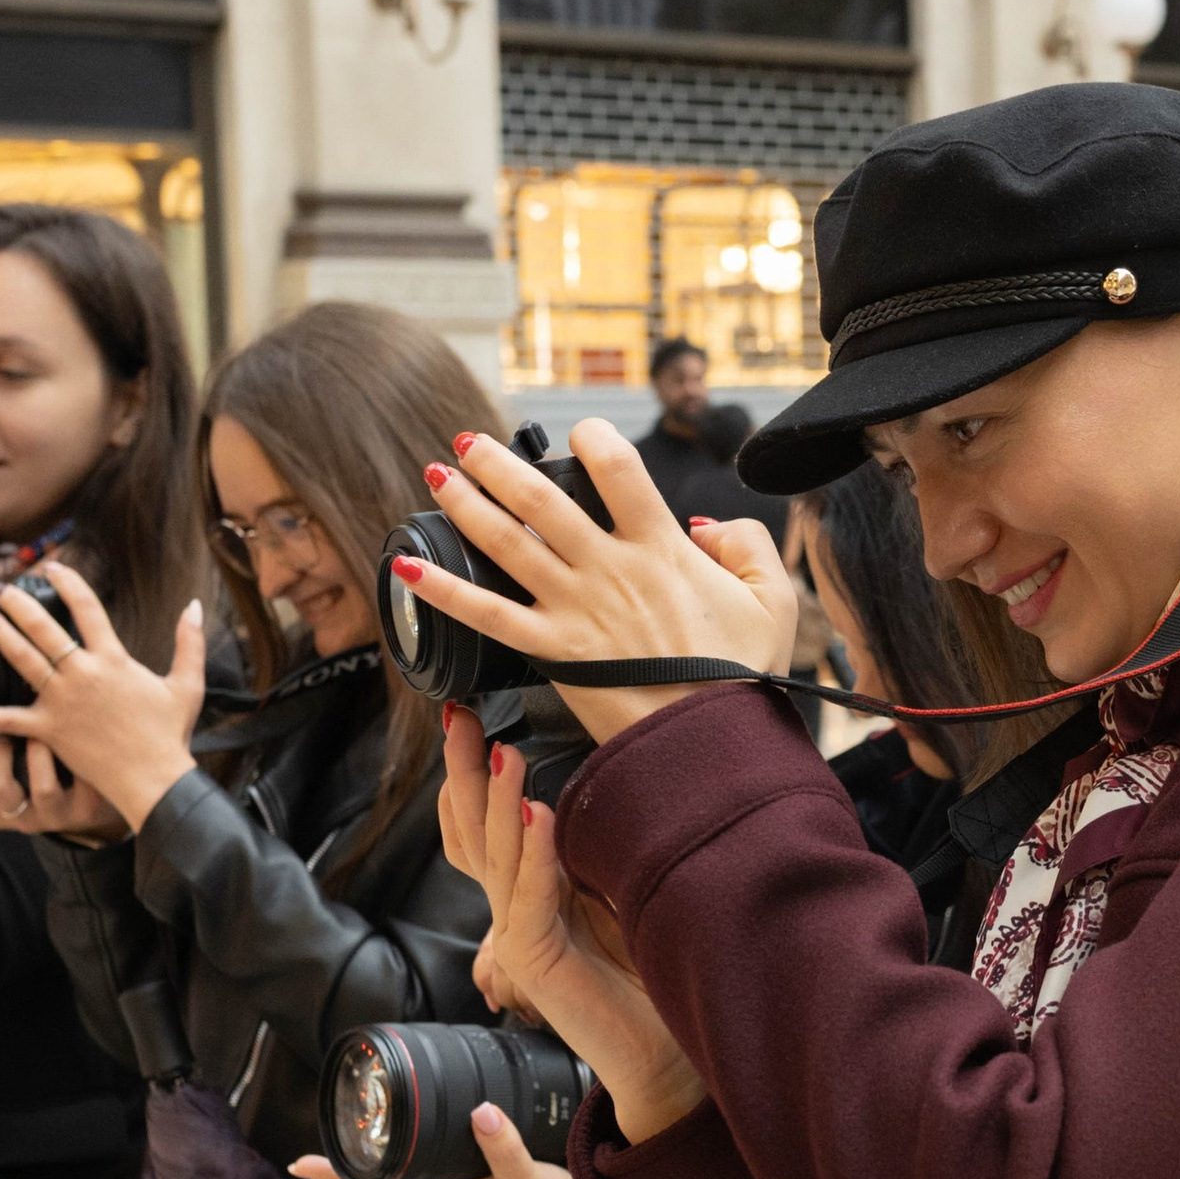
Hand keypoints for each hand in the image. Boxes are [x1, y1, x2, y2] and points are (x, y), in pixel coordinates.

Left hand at [0, 566, 206, 829]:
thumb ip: (189, 642)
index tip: (51, 568)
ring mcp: (62, 701)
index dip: (67, 582)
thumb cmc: (171, 734)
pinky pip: (8, 719)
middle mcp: (83, 674)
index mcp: (114, 659)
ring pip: (22, 659)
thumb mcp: (188, 684)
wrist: (154, 779)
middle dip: (19, 603)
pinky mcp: (48, 730)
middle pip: (43, 628)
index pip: (86, 607)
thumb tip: (196, 605)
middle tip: (2, 590)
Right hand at [0, 726, 128, 839]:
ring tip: (44, 733)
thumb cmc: (44, 777)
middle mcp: (20, 817)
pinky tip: (79, 739)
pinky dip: (79, 757)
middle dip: (0, 748)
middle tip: (11, 727)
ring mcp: (54, 816)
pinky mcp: (85, 811)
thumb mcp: (12, 770)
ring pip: (43, 790)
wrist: (89, 806)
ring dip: (42, 753)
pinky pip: (83, 785)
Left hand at [290, 1112, 603, 1178]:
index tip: (299, 1165)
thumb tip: (479, 1110)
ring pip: (406, 1171)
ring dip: (381, 1152)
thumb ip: (503, 1147)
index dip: (335, 1178)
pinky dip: (417, 1146)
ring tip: (360, 1127)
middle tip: (322, 1131)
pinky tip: (422, 1129)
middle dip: (349, 1160)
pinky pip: (435, 1162)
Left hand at [398, 419, 797, 741]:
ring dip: (466, 503)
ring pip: (507, 542)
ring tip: (438, 475)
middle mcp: (611, 569)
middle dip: (499, 463)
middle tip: (470, 443)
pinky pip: (486, 614)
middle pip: (542, 498)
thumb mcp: (771, 600)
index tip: (580, 434)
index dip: (593, 437)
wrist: (713, 744)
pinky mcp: (554, 653)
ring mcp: (577, 610)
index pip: (618, 467)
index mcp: (663, 547)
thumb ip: (746, 544)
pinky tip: (407, 567)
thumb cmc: (742, 677)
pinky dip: (442, 589)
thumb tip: (707, 523)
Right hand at [446, 724, 704, 1144]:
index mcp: (531, 888)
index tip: (468, 714)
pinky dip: (534, 852)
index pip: (482, 823)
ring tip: (504, 750)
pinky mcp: (534, 961)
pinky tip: (538, 811)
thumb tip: (594, 780)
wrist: (663, 1051)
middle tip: (458, 716)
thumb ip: (592, 846)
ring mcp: (517, 934)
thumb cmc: (648, 973)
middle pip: (472, 829)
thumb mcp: (618, 889)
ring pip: (495, 854)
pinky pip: (530, 895)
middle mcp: (514, 908)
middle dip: (466, 768)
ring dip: (500, 799)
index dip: (472, 772)